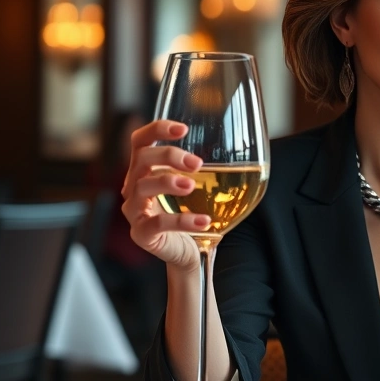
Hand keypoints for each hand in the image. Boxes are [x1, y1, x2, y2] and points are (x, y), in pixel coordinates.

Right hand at [120, 119, 207, 273]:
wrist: (192, 251)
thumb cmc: (193, 212)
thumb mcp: (200, 185)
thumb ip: (208, 167)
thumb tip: (244, 149)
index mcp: (146, 170)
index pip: (140, 141)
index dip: (157, 130)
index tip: (184, 129)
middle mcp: (134, 186)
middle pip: (141, 159)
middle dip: (168, 155)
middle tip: (196, 163)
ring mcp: (134, 211)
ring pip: (142, 187)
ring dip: (167, 182)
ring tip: (191, 186)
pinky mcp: (141, 234)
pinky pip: (156, 223)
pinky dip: (181, 221)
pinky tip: (203, 221)